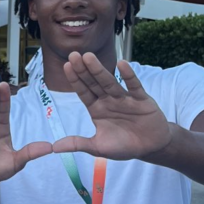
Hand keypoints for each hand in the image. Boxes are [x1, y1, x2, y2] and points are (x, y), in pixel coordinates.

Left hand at [51, 52, 171, 159]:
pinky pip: (134, 86)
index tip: (66, 66)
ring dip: (99, 70)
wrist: (150, 148)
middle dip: (83, 70)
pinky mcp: (142, 100)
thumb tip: (54, 147)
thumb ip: (77, 144)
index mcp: (96, 108)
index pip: (83, 92)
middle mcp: (108, 100)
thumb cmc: (123, 146)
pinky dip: (129, 76)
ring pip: (110, 82)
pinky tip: (122, 64)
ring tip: (89, 56)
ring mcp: (124, 98)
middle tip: (73, 54)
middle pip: (93, 83)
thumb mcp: (97, 147)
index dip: (75, 80)